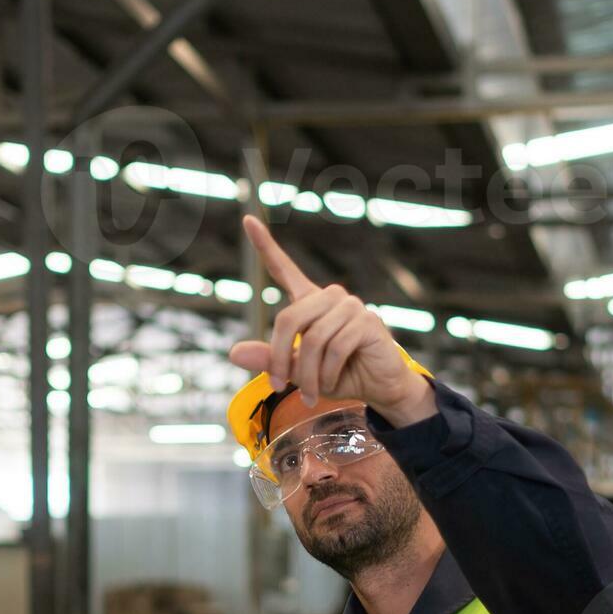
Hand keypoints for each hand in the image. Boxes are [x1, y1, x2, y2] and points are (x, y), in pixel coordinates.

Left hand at [226, 216, 431, 425]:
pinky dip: (328, 373)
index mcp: (310, 302)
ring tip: (311, 394)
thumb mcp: (297, 371)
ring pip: (313, 339)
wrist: (379, 387)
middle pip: (288, 319)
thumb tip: (233, 352)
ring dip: (308, 374)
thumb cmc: (339, 375)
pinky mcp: (367, 321)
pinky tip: (331, 384)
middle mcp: (330, 297)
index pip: (284, 269)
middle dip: (279, 358)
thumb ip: (269, 359)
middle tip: (277, 386)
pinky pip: (335, 348)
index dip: (265, 246)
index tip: (248, 220)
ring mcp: (351, 306)